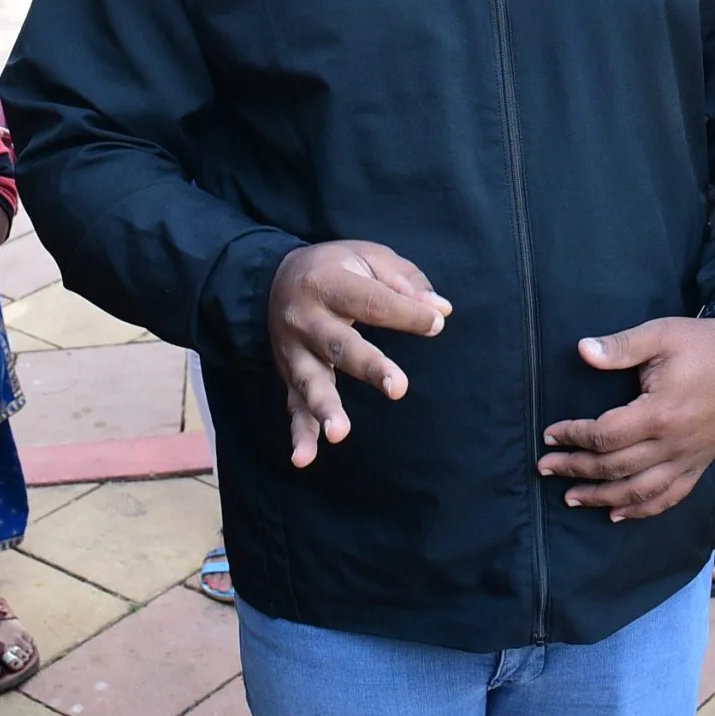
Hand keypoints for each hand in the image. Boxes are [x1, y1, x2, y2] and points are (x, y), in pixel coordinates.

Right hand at [267, 241, 450, 469]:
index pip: (372, 300)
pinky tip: (304, 458)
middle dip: (368, 366)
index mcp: (328, 282)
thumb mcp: (368, 257)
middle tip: (398, 388)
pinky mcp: (288, 375)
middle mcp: (305, 318)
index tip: (437, 322)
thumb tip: (441, 309)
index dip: (406, 312)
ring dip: (325, 408)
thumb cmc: (336, 267)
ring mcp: (293, 351)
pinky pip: (293, 407)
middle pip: (339, 344)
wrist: (272, 279)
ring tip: (339, 432)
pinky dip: (299, 434)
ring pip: (310, 380)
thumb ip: (405, 281)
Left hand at [537, 317, 714, 520]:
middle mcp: (675, 444)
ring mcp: (689, 459)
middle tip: (545, 467)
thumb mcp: (660, 334)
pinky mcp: (699, 464)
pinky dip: (642, 510)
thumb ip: (620, 346)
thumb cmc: (701, 343)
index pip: (606, 436)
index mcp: (661, 413)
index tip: (550, 434)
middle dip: (576, 469)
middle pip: (616, 468)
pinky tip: (618, 514)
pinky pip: (670, 497)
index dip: (573, 437)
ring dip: (601, 497)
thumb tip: (582, 350)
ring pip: (639, 491)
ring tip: (571, 498)